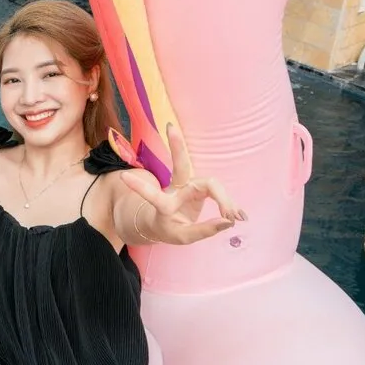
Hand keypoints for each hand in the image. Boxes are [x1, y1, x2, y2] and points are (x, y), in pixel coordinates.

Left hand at [121, 124, 246, 245]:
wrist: (167, 222)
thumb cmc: (169, 228)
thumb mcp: (181, 237)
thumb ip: (203, 231)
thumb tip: (227, 222)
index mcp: (164, 204)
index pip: (152, 195)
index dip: (139, 186)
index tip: (122, 176)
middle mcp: (177, 189)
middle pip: (181, 166)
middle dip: (177, 146)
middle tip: (170, 127)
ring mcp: (190, 186)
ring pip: (211, 184)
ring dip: (224, 200)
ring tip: (236, 219)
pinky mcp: (201, 187)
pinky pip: (219, 192)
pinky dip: (230, 205)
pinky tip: (241, 217)